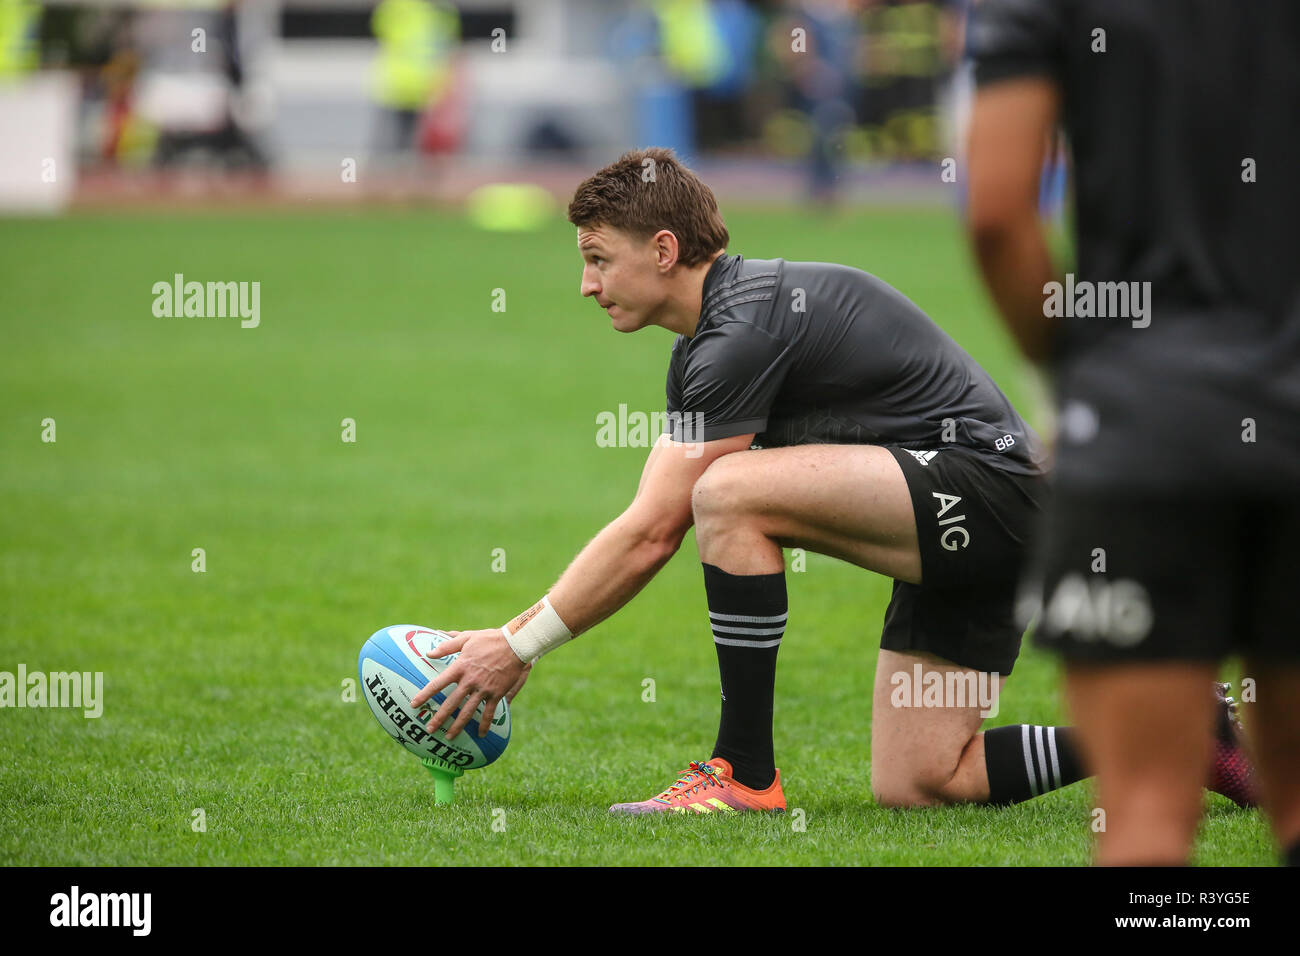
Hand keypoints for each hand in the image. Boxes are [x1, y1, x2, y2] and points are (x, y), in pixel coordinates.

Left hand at [410, 629, 530, 739]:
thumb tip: (428, 653)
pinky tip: (480, 734)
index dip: (425, 695)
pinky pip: (489, 712)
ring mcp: (483, 689)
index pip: (438, 684)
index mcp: (460, 667)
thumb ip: (446, 646)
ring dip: (458, 726)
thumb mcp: (466, 638)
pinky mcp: (496, 694)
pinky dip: (484, 724)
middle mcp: (470, 681)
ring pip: (468, 712)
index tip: (414, 704)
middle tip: (429, 729)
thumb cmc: (489, 639)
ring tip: (449, 737)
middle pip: (451, 703)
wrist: (514, 644)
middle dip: (439, 717)